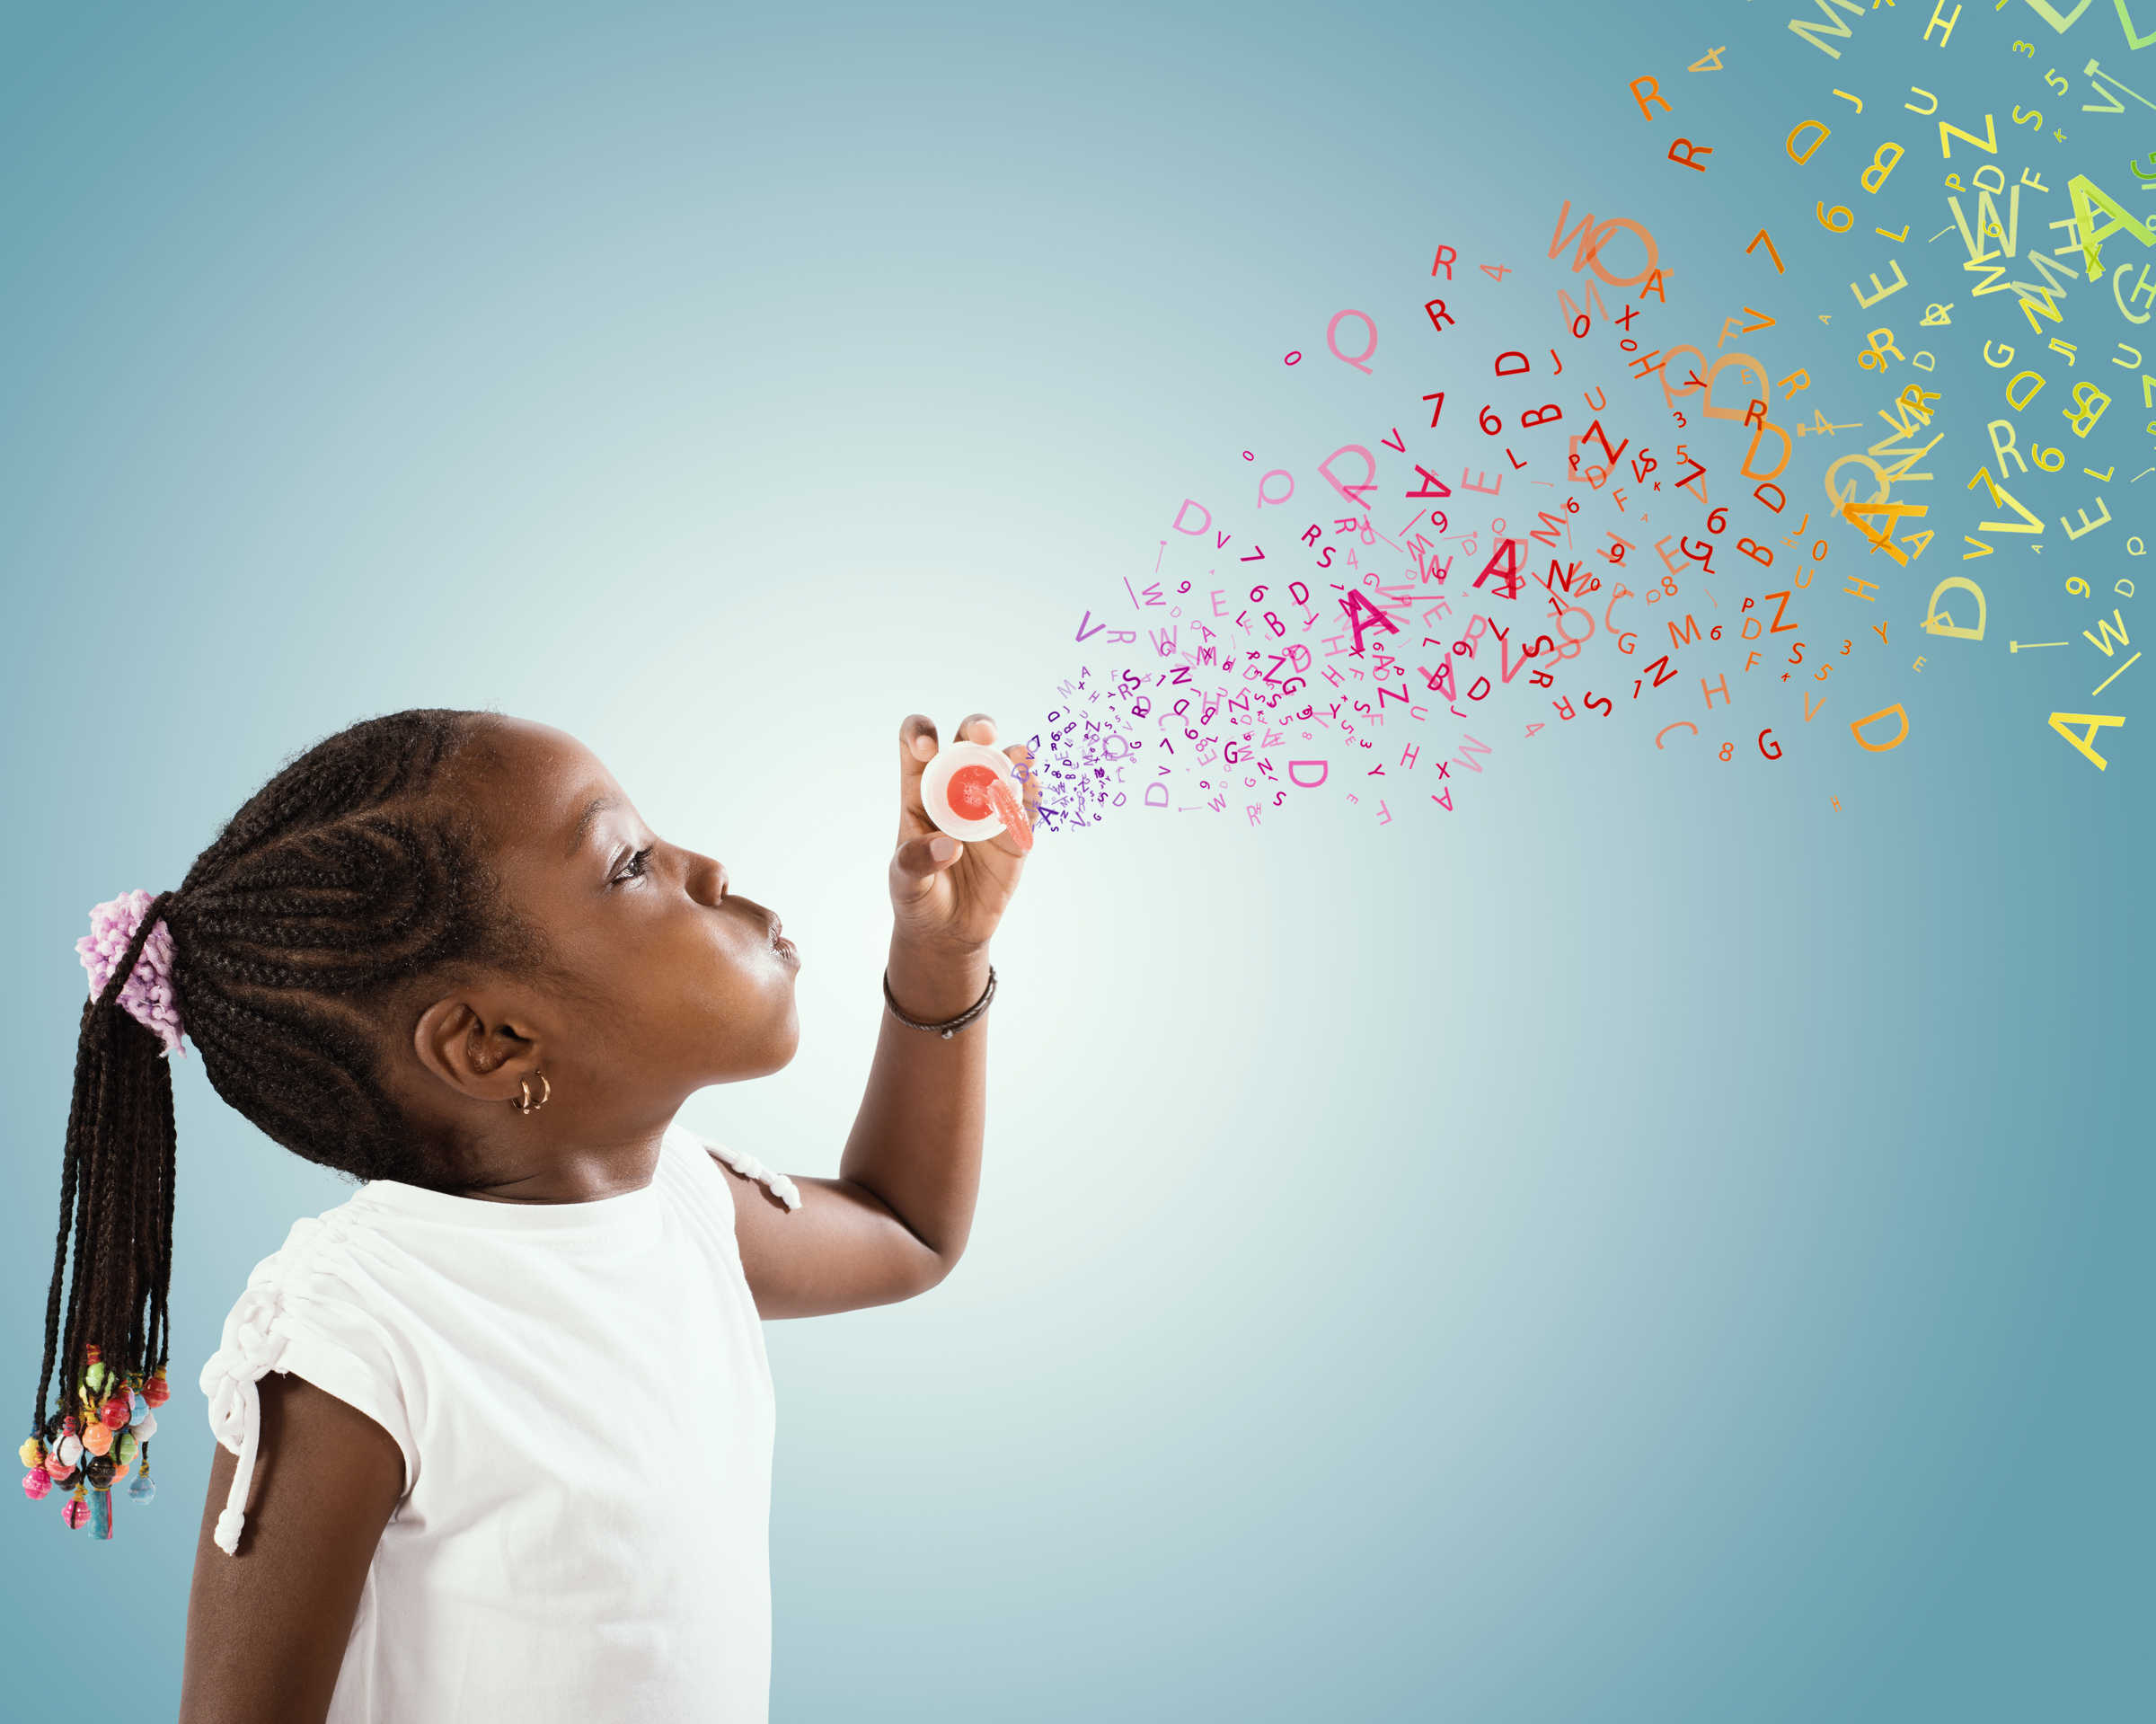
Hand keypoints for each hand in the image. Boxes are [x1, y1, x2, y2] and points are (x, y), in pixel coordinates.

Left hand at [889, 712, 1038, 949]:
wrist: (950, 930)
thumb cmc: (918, 897)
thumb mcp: (904, 882)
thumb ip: (917, 861)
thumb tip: (951, 845)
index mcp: (921, 791)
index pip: (917, 745)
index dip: (920, 733)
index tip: (927, 749)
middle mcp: (957, 789)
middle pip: (968, 741)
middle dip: (977, 727)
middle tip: (985, 734)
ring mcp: (990, 806)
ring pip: (1005, 765)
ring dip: (1014, 756)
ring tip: (1018, 761)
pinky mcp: (1015, 830)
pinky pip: (1029, 803)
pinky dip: (1033, 792)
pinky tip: (1032, 791)